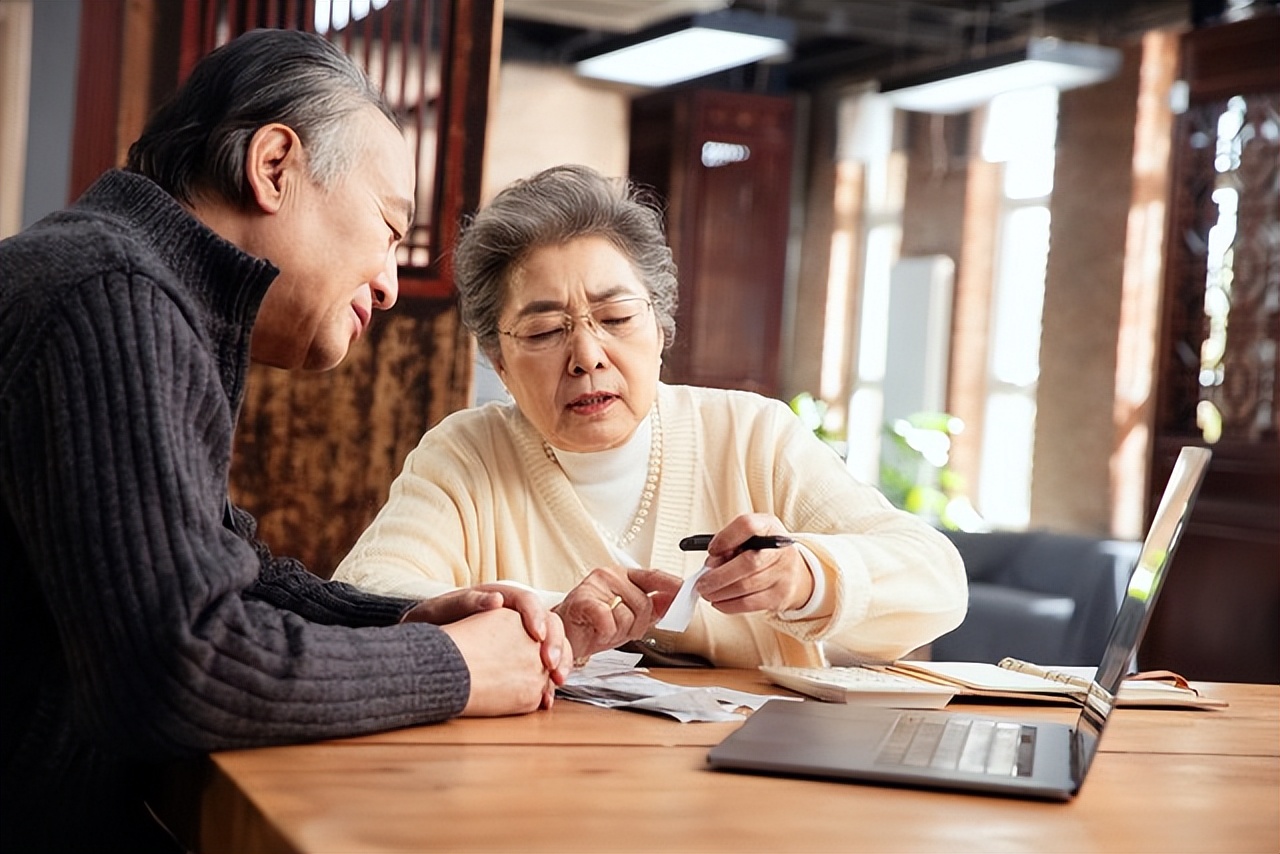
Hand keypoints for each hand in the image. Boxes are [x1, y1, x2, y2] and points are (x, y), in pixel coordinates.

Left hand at [440, 608, 572, 715]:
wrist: (423, 646)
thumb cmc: (431, 623)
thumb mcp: (443, 610)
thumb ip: (469, 602)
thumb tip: (497, 599)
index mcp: (501, 598)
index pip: (528, 601)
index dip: (536, 617)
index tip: (536, 636)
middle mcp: (516, 616)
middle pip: (548, 622)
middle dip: (554, 643)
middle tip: (551, 666)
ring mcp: (520, 638)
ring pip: (552, 645)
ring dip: (560, 662)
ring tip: (557, 681)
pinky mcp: (519, 658)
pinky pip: (541, 667)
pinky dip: (547, 681)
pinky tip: (546, 697)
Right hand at [551, 568, 680, 659]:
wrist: (562, 638)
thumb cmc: (593, 627)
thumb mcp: (629, 619)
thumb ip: (652, 609)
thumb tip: (675, 601)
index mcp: (622, 576)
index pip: (654, 576)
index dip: (672, 586)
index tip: (687, 593)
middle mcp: (610, 575)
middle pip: (644, 604)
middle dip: (636, 625)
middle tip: (618, 630)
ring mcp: (595, 585)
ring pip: (628, 615)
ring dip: (619, 632)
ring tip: (604, 630)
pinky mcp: (582, 599)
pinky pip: (609, 621)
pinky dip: (606, 632)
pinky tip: (596, 631)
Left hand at [695, 514, 813, 613]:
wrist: (793, 573)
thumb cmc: (762, 552)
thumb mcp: (748, 538)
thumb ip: (729, 544)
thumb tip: (711, 565)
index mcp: (769, 527)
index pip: (747, 526)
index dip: (726, 538)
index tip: (712, 550)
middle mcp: (780, 549)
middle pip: (747, 562)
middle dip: (718, 576)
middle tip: (701, 583)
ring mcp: (783, 574)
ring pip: (745, 586)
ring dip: (719, 592)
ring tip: (706, 592)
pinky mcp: (780, 596)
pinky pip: (749, 604)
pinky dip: (728, 604)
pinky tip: (718, 601)